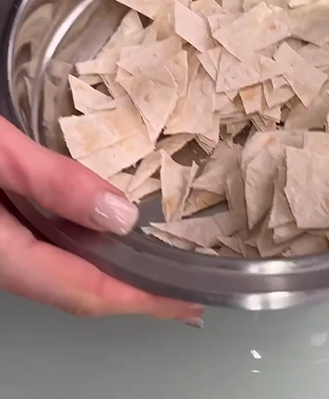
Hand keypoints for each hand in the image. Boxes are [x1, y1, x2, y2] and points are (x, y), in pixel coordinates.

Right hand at [0, 118, 201, 321]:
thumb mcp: (1, 153)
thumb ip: (55, 182)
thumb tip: (121, 214)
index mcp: (4, 255)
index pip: (85, 291)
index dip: (140, 299)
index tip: (185, 301)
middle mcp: (2, 266)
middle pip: (77, 292)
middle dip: (134, 294)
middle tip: (185, 289)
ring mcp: (1, 253)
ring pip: (62, 276)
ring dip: (112, 276)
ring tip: (159, 267)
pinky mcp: (2, 236)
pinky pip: (48, 255)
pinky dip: (85, 253)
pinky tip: (106, 239)